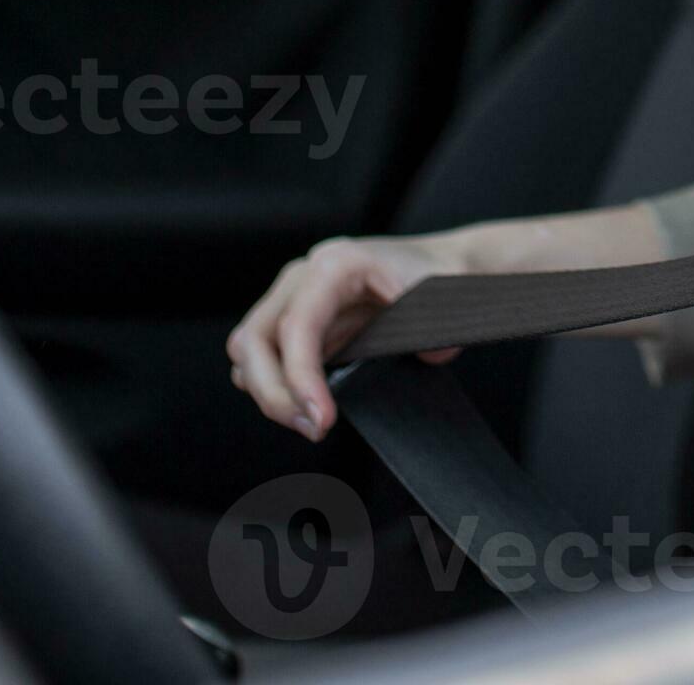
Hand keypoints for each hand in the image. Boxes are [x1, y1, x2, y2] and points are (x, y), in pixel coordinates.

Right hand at [228, 234, 460, 440]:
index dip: (301, 377)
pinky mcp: (296, 322)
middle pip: (254, 341)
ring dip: (272, 394)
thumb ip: (436, 324)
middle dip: (275, 394)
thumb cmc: (439, 275)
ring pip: (249, 353)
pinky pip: (266, 360)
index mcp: (337, 264)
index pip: (297, 325)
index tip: (322, 420)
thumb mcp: (444, 295)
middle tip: (316, 429)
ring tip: (313, 423)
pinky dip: (278, 388)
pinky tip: (310, 407)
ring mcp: (294, 298)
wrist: (441, 265)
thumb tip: (431, 354)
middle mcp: (304, 277)